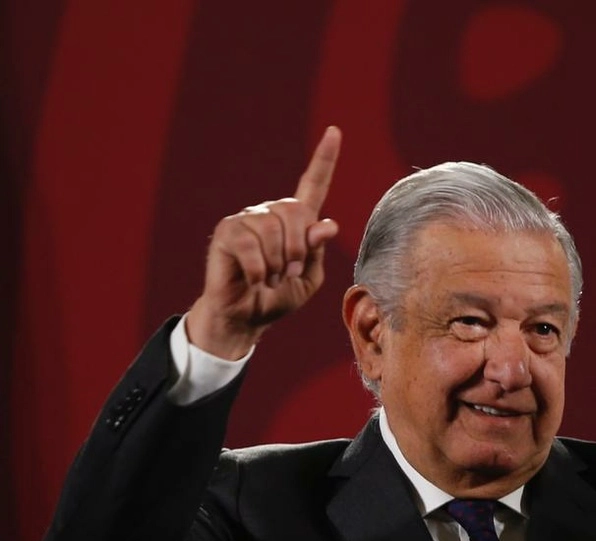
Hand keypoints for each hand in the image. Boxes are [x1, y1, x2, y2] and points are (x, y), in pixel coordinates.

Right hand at [187, 126, 341, 358]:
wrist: (246, 318)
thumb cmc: (277, 298)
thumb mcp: (308, 279)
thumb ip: (317, 252)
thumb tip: (326, 224)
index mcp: (295, 222)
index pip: (313, 185)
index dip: (324, 160)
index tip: (334, 132)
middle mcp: (271, 214)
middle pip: (296, 212)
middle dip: (298, 250)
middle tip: (288, 273)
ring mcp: (248, 220)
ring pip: (273, 230)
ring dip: (277, 264)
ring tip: (270, 278)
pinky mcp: (227, 232)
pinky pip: (251, 246)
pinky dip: (260, 271)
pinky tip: (254, 280)